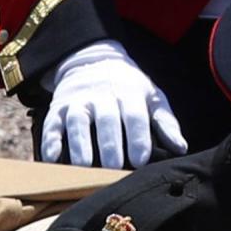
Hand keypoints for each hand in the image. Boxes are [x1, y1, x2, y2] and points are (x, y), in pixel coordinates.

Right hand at [41, 39, 187, 167]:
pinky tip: (52, 159)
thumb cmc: (130, 89)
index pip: (134, 116)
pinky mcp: (57, 108)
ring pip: (77, 122)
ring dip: (80, 144)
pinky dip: (50, 141)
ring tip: (84, 167)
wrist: (94, 62)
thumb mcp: (153, 98)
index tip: (140, 160)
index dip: (137, 138)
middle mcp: (101, 96)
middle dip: (110, 144)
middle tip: (114, 168)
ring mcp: (77, 101)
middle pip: (105, 120)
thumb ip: (166, 123)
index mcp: (129, 94)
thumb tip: (180, 147)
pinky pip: (52, 124)